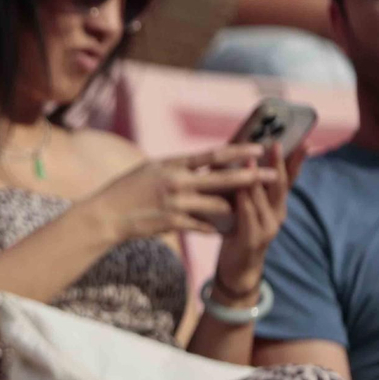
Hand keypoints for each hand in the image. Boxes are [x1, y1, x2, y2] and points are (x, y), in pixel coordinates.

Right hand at [80, 144, 279, 244]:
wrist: (105, 214)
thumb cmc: (126, 190)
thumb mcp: (150, 169)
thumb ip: (176, 167)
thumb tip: (199, 162)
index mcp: (172, 164)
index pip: (212, 155)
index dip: (238, 152)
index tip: (259, 149)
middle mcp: (176, 181)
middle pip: (222, 178)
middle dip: (251, 177)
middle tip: (273, 175)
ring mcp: (175, 203)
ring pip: (217, 204)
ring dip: (237, 206)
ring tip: (253, 207)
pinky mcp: (172, 223)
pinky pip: (202, 225)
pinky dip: (215, 227)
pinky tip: (225, 230)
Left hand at [214, 142, 305, 295]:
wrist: (237, 267)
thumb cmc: (238, 230)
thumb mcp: (244, 205)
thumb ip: (245, 186)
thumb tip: (235, 156)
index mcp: (276, 203)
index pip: (289, 178)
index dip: (296, 160)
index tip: (305, 141)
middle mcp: (277, 213)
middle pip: (281, 184)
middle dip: (279, 163)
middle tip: (276, 143)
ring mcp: (268, 227)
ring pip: (266, 200)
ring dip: (257, 179)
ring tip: (251, 160)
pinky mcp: (254, 239)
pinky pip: (250, 218)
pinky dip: (245, 204)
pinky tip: (240, 192)